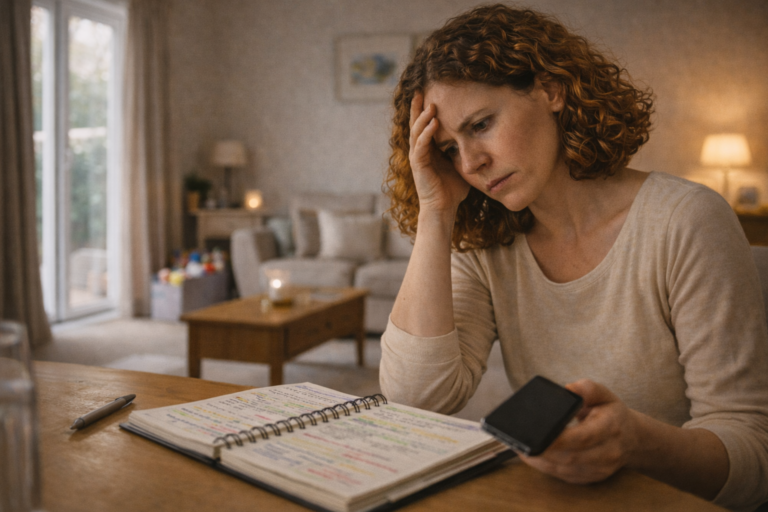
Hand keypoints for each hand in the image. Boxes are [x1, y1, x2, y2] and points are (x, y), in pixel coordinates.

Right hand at [408, 92, 470, 214]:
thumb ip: (464, 152)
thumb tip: (480, 141)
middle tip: (420, 89)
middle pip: (416, 124)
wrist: (443, 208)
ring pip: (416, 132)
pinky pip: (420, 146)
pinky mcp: (418, 165)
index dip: (425, 110)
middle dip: (417, 107)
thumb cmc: (452, 189)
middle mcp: (419, 151)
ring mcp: (417, 157)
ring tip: (430, 104)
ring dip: (422, 117)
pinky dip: (426, 133)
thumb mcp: (460, 164)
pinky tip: (433, 123)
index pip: (424, 125)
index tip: (430, 93)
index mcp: (428, 149)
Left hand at [519, 379, 639, 483]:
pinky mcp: (590, 478)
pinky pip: (564, 476)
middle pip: (570, 457)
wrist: (632, 439)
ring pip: (564, 470)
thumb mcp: (603, 394)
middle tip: (521, 441)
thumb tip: (567, 389)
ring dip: (540, 461)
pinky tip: (532, 457)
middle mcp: (607, 453)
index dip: (559, 439)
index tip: (538, 435)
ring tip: (521, 448)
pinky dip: (546, 467)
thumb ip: (586, 388)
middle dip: (543, 451)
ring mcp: (599, 469)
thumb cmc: (612, 414)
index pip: (583, 437)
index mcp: (610, 428)